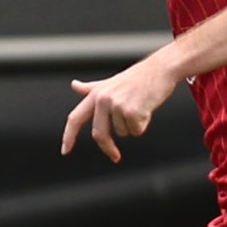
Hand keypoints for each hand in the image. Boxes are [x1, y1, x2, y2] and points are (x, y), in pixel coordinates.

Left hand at [62, 56, 183, 162]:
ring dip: (132, 126)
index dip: (68, 136)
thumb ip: (92, 88)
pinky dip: (143, 124)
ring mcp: (117, 105)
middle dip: (107, 148)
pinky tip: (147, 108)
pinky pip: (136, 131)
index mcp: (95, 94)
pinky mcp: (132, 111)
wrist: (161, 68)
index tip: (65, 151)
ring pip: (122, 133)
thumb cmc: (137, 77)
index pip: (75, 118)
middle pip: (99, 134)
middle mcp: (103, 99)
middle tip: (115, 157)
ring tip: (140, 106)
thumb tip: (74, 85)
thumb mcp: (110, 82)